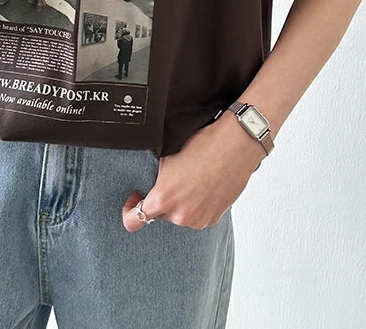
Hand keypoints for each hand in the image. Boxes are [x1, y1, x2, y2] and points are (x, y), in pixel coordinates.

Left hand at [121, 111, 266, 231]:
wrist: (235, 145)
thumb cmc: (204, 146)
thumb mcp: (167, 157)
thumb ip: (156, 177)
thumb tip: (149, 184)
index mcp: (164, 199)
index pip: (133, 220)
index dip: (130, 209)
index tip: (135, 198)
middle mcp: (181, 215)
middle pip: (161, 214)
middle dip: (163, 199)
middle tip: (172, 178)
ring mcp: (199, 219)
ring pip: (180, 214)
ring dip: (181, 202)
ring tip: (191, 179)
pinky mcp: (214, 217)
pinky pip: (197, 214)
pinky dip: (196, 204)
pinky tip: (203, 185)